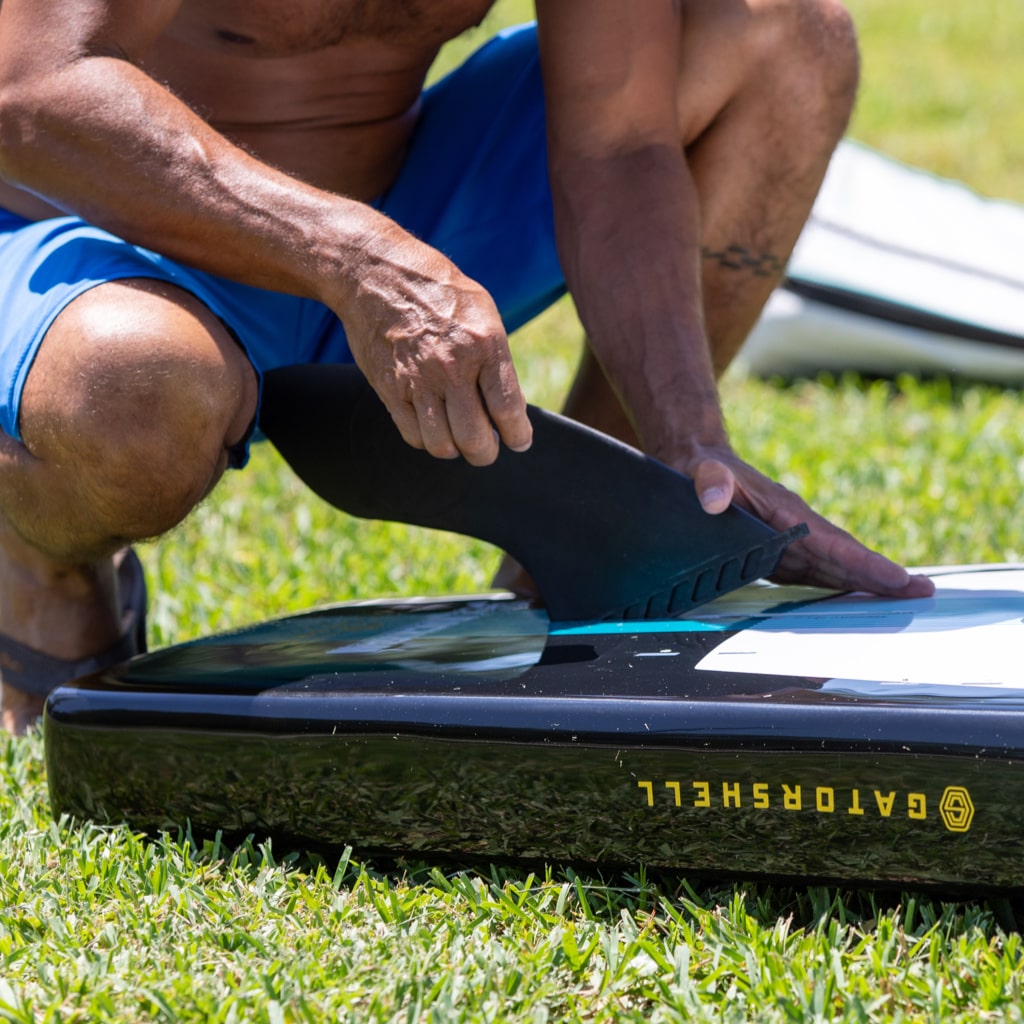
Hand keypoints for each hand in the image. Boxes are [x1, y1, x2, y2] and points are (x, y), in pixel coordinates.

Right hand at [340, 239, 531, 465]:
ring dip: (455, 450)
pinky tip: (434, 427)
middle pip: (475, 439)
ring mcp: (418, 381)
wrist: (377, 274)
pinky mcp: (390, 389)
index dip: (517, 435)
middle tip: (487, 448)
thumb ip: (497, 360)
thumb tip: (509, 408)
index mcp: (484, 345)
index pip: (508, 409)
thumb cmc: (438, 292)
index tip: (518, 442)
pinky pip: (412, 435)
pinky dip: (427, 440)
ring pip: (442, 445)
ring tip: (459, 439)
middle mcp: (452, 367)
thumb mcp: (483, 314)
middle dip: (486, 453)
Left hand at [683, 444, 934, 596]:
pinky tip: (856, 604)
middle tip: (922, 593)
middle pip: (844, 557)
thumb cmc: (704, 468)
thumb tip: (714, 499)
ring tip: (905, 601)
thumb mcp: (702, 472)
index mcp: (785, 511)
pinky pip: (814, 573)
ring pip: (833, 567)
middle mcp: (795, 528)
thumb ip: (710, 483)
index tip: (896, 576)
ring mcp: (790, 542)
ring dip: (866, 586)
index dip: (862, 562)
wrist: (700, 462)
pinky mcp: (779, 553)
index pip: (831, 541)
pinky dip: (837, 588)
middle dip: (882, 577)